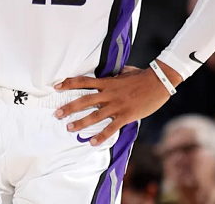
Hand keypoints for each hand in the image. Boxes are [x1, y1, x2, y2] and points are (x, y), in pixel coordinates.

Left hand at [53, 63, 176, 145]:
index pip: (84, 81)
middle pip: (84, 100)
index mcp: (107, 82)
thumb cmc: (142, 75)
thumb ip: (115, 74)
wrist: (158, 82)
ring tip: (69, 127)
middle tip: (57, 114)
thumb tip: (109, 73)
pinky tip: (92, 142)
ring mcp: (117, 105)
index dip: (69, 83)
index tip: (56, 86)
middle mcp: (109, 94)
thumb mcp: (125, 72)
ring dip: (80, 122)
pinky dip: (101, 136)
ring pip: (94, 115)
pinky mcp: (126, 115)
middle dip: (69, 107)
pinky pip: (111, 128)